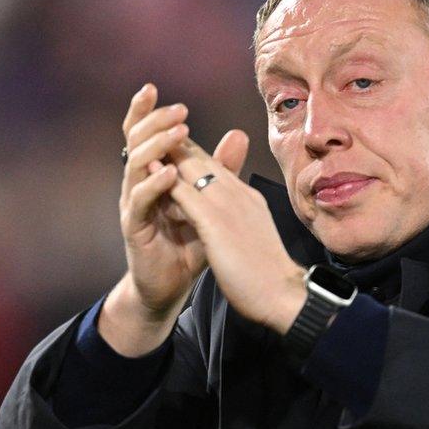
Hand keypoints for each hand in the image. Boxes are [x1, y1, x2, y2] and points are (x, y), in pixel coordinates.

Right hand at [103, 84, 248, 355]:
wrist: (174, 285)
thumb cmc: (191, 242)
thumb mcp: (212, 202)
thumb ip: (222, 169)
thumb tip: (238, 134)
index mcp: (155, 173)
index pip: (146, 135)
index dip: (147, 112)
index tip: (153, 88)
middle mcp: (139, 184)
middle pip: (135, 142)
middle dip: (153, 122)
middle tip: (178, 110)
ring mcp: (134, 205)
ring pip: (136, 165)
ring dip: (157, 146)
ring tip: (178, 131)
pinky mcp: (134, 228)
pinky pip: (140, 201)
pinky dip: (154, 185)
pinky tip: (169, 173)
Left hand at [164, 128, 306, 334]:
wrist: (283, 296)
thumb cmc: (269, 273)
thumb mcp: (254, 235)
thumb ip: (241, 218)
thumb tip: (231, 216)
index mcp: (248, 198)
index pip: (217, 167)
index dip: (193, 154)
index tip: (174, 147)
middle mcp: (239, 194)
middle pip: (204, 160)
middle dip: (178, 146)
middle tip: (153, 132)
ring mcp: (229, 206)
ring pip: (194, 170)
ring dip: (169, 156)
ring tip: (145, 144)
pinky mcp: (217, 224)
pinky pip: (187, 195)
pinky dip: (168, 181)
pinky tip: (151, 174)